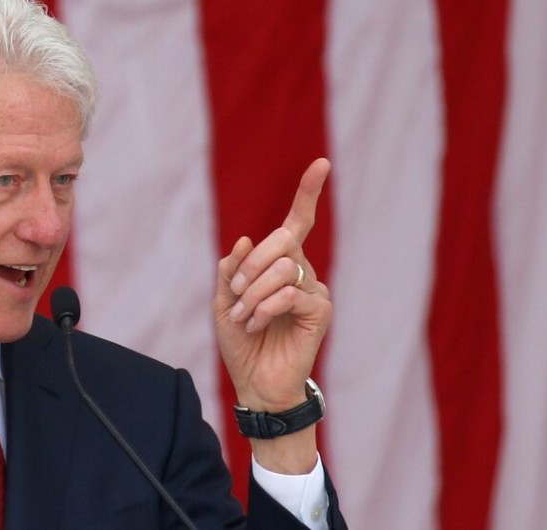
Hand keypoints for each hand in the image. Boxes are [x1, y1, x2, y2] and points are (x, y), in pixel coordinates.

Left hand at [214, 158, 331, 413]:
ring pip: (283, 268)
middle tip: (237, 294)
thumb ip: (231, 271)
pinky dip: (264, 308)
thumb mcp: (224, 302)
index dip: (308, 193)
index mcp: (281, 265)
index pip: (298, 222)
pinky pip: (290, 293)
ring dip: (253, 292)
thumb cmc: (242, 343)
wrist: (255, 383)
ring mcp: (314, 291)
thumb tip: (243, 240)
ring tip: (244, 317)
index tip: (322, 164)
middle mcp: (302, 272)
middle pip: (282, 240)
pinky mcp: (320, 311)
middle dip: (251, 265)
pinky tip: (257, 324)